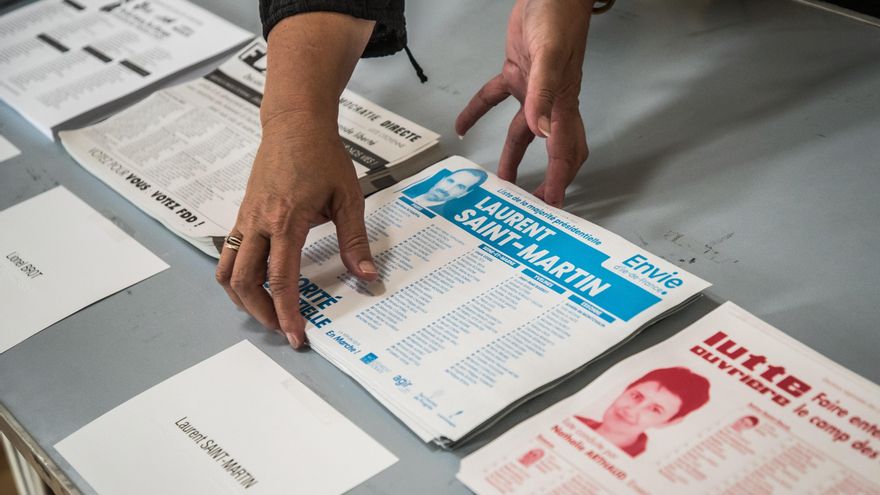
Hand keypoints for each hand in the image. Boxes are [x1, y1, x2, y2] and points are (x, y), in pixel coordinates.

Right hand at [215, 12, 375, 347]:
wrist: (294, 122)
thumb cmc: (323, 155)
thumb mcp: (348, 197)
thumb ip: (355, 240)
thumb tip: (367, 276)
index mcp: (286, 221)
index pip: (281, 280)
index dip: (287, 313)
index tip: (297, 335)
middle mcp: (258, 223)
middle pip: (244, 282)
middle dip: (262, 313)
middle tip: (284, 328)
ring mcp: (245, 218)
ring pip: (227, 270)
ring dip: (242, 298)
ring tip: (266, 311)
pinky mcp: (241, 214)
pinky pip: (228, 253)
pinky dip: (237, 276)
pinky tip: (258, 282)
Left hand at [456, 0, 592, 206]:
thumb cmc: (558, 18)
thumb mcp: (549, 57)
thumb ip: (544, 94)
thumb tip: (541, 132)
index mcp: (563, 103)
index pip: (564, 150)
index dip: (560, 179)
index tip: (553, 204)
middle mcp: (550, 102)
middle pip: (553, 149)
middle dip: (548, 178)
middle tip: (537, 202)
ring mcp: (533, 89)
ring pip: (521, 133)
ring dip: (512, 157)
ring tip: (501, 182)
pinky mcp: (516, 74)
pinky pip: (494, 100)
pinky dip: (478, 113)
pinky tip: (464, 126)